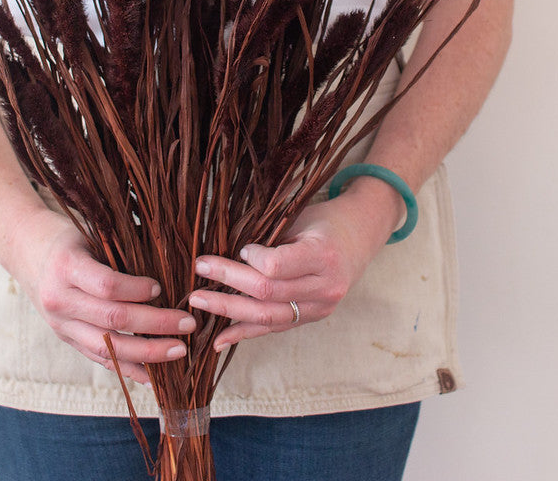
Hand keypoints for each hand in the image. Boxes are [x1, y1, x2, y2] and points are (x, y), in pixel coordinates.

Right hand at [12, 208, 196, 384]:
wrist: (26, 251)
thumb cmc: (68, 236)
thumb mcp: (89, 231)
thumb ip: (120, 247)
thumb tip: (169, 254)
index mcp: (66, 267)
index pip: (106, 286)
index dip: (137, 290)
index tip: (162, 288)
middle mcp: (60, 299)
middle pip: (112, 320)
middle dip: (155, 324)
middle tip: (188, 324)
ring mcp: (61, 324)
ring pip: (107, 348)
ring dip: (147, 353)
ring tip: (179, 352)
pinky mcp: (66, 338)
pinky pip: (99, 359)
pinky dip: (128, 368)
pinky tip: (153, 376)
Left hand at [188, 177, 403, 350]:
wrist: (360, 237)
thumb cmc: (324, 221)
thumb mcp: (302, 217)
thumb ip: (273, 236)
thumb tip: (226, 246)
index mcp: (323, 255)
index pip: (277, 266)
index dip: (252, 258)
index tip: (239, 247)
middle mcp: (324, 287)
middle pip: (267, 292)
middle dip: (228, 282)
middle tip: (198, 271)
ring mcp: (319, 308)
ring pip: (267, 316)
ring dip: (228, 310)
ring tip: (198, 301)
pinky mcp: (310, 318)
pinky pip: (273, 329)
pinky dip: (243, 333)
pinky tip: (218, 339)